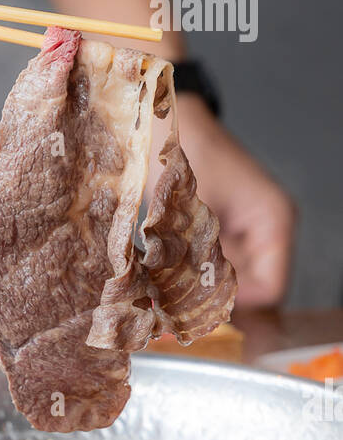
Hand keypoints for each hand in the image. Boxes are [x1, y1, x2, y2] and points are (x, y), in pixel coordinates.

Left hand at [172, 95, 296, 308]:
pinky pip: (214, 274)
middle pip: (253, 293)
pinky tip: (168, 285)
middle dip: (218, 304)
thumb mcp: (196, 211)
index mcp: (273, 222)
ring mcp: (245, 238)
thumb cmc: (187, 153)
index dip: (237, 303)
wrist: (166, 126)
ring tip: (169, 299)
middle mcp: (266, 234)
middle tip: (178, 313)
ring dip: (202, 296)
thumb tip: (201, 303)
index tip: (199, 306)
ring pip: (232, 288)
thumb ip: (205, 259)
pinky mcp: (222, 240)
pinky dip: (193, 283)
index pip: (271, 289)